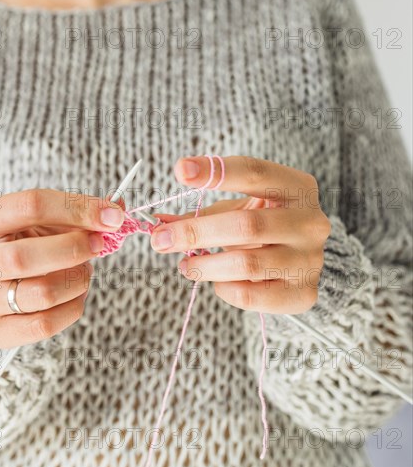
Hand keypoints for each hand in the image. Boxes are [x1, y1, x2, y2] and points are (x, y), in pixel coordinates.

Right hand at [0, 190, 124, 347]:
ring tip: (83, 272)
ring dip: (77, 280)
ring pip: (40, 293)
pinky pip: (43, 325)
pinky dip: (72, 308)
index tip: (111, 216)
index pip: (31, 205)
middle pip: (25, 256)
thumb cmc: (27, 244)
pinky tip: (75, 296)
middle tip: (98, 244)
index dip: (77, 208)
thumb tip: (117, 213)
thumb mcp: (47, 220)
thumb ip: (80, 212)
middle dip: (74, 249)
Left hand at [150, 156, 330, 314]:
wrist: (297, 263)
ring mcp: (310, 260)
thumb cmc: (260, 228)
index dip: (216, 172)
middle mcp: (310, 222)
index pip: (255, 172)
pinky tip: (216, 281)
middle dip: (196, 232)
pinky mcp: (302, 293)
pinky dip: (223, 288)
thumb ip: (198, 213)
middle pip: (246, 225)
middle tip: (160, 239)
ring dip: (204, 265)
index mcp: (296, 188)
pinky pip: (250, 295)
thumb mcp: (234, 210)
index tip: (180, 170)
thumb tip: (156, 222)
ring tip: (184, 265)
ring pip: (246, 264)